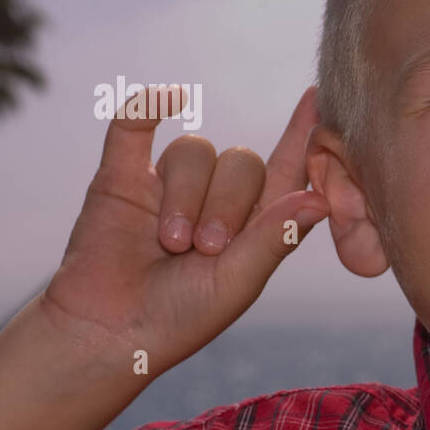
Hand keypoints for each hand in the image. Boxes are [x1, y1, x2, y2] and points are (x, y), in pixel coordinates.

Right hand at [39, 86, 329, 376]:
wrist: (108, 332)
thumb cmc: (181, 317)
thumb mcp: (238, 282)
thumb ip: (275, 237)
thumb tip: (321, 199)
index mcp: (255, 224)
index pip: (288, 170)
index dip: (302, 136)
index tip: (319, 98)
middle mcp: (216, 199)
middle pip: (241, 161)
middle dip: (227, 202)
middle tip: (205, 248)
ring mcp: (169, 185)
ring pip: (194, 152)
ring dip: (186, 195)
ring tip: (172, 243)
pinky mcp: (121, 178)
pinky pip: (135, 128)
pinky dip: (146, 108)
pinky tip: (165, 99)